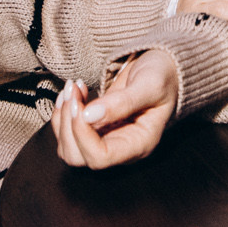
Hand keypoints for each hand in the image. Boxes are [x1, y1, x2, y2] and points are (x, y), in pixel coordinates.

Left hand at [52, 52, 178, 168]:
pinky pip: (68, 133)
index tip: (80, 105)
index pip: (100, 157)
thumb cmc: (164, 77)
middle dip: (68, 125)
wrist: (165, 68)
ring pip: (69, 148)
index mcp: (139, 144)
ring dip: (62, 118)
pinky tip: (74, 92)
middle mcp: (120, 148)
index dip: (82, 135)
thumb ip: (123, 101)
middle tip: (73, 91)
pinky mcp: (95, 130)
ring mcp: (106, 140)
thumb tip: (89, 115)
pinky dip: (63, 112)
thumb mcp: (150, 85)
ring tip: (72, 88)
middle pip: (79, 157)